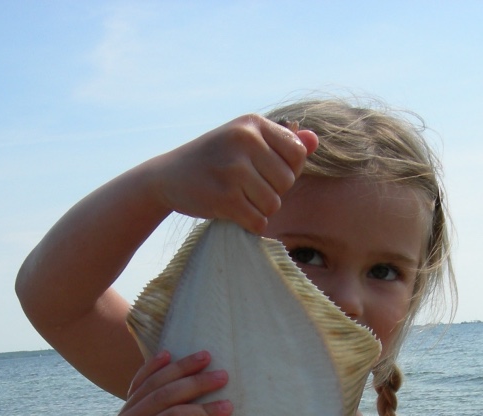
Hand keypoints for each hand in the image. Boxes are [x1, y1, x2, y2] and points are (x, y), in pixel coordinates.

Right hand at [148, 115, 318, 232]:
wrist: (168, 176)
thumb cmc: (215, 159)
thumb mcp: (245, 142)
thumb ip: (282, 142)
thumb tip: (315, 140)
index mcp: (252, 124)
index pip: (298, 154)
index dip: (289, 170)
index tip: (266, 172)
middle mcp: (244, 141)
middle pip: (287, 182)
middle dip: (272, 191)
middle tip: (246, 187)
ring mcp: (233, 170)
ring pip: (273, 204)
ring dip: (260, 209)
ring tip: (238, 198)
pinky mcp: (224, 198)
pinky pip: (258, 221)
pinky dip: (249, 223)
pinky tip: (232, 211)